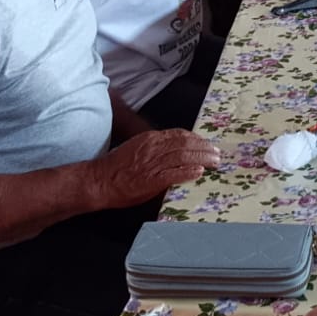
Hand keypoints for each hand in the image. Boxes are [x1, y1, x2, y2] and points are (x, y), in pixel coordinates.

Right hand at [98, 128, 219, 207]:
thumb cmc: (116, 167)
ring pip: (184, 156)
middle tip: (217, 153)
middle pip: (186, 143)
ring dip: (202, 158)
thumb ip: (155, 148)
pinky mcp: (151, 179)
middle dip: (204, 148)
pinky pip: (174, 173)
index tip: (206, 143)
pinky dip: (188, 171)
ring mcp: (153, 163)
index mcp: (150, 139)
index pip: (179, 134)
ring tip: (214, 162)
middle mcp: (154, 148)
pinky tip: (199, 172)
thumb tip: (174, 152)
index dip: (196, 139)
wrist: (99, 180)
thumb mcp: (136, 149)